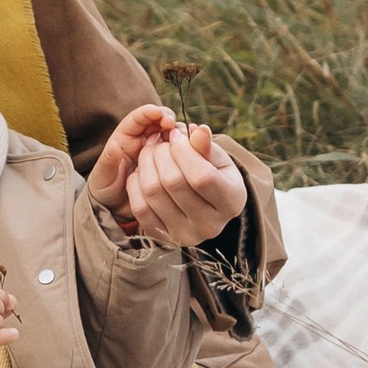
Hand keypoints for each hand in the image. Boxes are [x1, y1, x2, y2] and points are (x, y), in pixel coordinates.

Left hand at [92, 104, 247, 249]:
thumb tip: (198, 131)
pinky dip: (135, 183)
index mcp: (231, 202)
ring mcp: (185, 234)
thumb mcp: (216, 158)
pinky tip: (142, 172)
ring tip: (150, 152)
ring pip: (152, 192)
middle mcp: (210, 225)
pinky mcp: (162, 237)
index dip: (183, 151)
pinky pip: (139, 207)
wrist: (203, 204)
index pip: (202, 176)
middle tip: (160, 142)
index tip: (175, 136)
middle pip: (173, 182)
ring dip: (146, 163)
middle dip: (161, 153)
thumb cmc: (212, 172)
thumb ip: (206, 146)